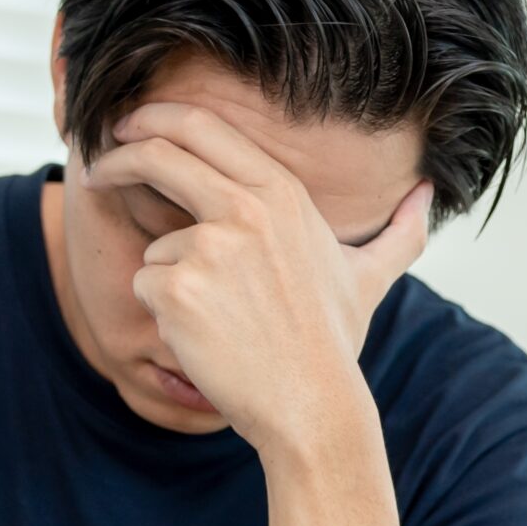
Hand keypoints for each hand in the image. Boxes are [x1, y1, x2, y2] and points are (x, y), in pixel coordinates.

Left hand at [80, 103, 431, 454]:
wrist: (311, 406)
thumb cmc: (333, 344)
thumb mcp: (369, 277)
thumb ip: (400, 231)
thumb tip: (429, 194)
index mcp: (282, 193)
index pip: (201, 127)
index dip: (154, 119)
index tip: (130, 128)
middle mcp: (245, 208)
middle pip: (158, 154)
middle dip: (117, 156)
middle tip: (97, 170)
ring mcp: (208, 246)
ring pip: (158, 245)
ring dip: (172, 281)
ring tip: (222, 323)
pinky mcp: (177, 286)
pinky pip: (147, 286)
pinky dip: (166, 314)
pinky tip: (206, 339)